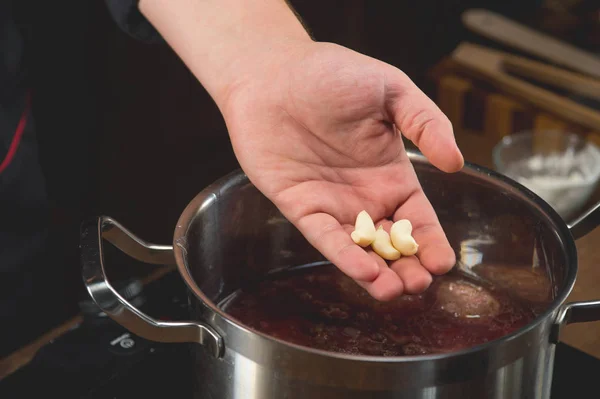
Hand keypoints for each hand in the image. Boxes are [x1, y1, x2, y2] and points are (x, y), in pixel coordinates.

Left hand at [140, 0, 463, 299]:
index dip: (432, 242)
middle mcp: (363, 196)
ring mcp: (331, 204)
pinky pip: (324, 237)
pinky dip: (344, 256)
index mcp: (390, 173)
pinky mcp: (300, 206)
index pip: (418, 217)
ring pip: (359, 249)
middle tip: (421, 285)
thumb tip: (456, 163)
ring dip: (378, 273)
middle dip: (408, 267)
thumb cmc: (331, 74)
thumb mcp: (391, 89)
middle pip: (391, 243)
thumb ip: (425, 121)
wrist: (273, 73)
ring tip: (395, 291)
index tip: (444, 264)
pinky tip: (365, 271)